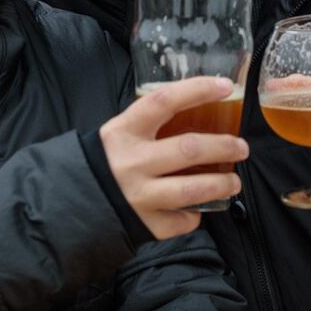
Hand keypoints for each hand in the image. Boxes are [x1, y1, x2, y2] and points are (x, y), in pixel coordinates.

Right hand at [98, 76, 248, 237]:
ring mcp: (138, 195)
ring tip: (234, 182)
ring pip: (192, 189)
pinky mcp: (144, 223)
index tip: (225, 86)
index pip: (164, 102)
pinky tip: (195, 209)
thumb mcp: (118, 134)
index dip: (197, 90)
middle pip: (189, 148)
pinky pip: (180, 220)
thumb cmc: (103, 162)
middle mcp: (131, 162)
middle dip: (224, 146)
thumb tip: (198, 110)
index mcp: (124, 131)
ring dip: (221, 184)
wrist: (69, 202)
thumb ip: (149, 125)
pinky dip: (193, 216)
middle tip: (241, 147)